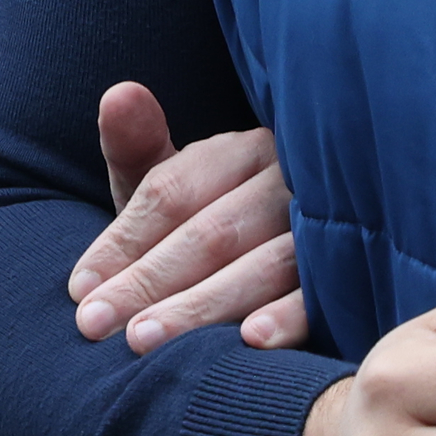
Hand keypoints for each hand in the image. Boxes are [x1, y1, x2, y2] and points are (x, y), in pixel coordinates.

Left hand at [65, 81, 305, 351]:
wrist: (309, 253)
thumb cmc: (223, 222)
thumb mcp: (180, 185)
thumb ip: (139, 148)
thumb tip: (120, 94)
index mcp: (245, 151)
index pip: (172, 192)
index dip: (122, 240)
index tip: (80, 288)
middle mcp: (291, 182)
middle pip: (211, 232)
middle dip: (147, 280)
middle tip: (95, 325)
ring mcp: (330, 230)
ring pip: (263, 266)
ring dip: (201, 306)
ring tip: (143, 340)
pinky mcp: (356, 279)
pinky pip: (323, 298)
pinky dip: (288, 317)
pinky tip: (249, 341)